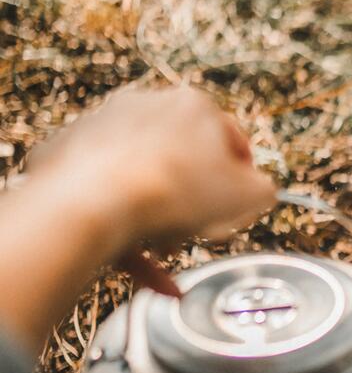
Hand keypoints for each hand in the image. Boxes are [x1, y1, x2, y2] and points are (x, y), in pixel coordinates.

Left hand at [26, 86, 274, 249]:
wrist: (93, 201)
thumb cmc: (175, 191)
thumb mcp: (251, 195)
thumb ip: (263, 191)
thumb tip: (259, 193)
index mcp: (194, 105)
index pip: (231, 138)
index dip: (243, 177)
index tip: (241, 204)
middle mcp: (146, 106)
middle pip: (182, 160)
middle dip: (194, 202)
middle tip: (200, 231)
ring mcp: (102, 127)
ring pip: (142, 180)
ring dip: (157, 220)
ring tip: (164, 255)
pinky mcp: (67, 152)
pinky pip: (104, 194)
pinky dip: (122, 229)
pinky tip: (140, 266)